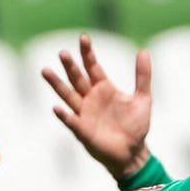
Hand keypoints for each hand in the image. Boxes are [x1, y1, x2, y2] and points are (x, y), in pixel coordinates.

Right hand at [41, 34, 153, 182]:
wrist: (133, 152)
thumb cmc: (136, 126)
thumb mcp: (143, 98)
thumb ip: (142, 76)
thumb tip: (143, 51)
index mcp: (103, 87)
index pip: (92, 66)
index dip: (87, 53)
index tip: (83, 37)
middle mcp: (90, 98)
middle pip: (77, 78)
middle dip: (70, 66)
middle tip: (63, 53)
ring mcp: (84, 114)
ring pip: (68, 95)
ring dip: (57, 85)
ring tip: (46, 71)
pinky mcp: (83, 131)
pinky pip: (72, 122)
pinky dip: (64, 116)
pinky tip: (57, 108)